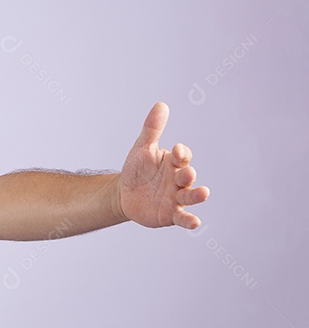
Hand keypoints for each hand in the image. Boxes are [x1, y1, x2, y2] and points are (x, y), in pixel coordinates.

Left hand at [118, 102, 209, 228]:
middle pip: (188, 176)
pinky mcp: (171, 214)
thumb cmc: (137, 169)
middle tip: (186, 173)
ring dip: (198, 195)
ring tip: (204, 193)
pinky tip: (195, 223)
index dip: (181, 153)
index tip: (176, 150)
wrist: (125, 194)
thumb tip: (161, 104)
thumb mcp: (142, 149)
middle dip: (187, 174)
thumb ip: (152, 129)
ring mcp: (176, 198)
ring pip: (190, 196)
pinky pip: (183, 218)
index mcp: (173, 163)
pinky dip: (190, 220)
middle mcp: (179, 180)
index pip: (182, 156)